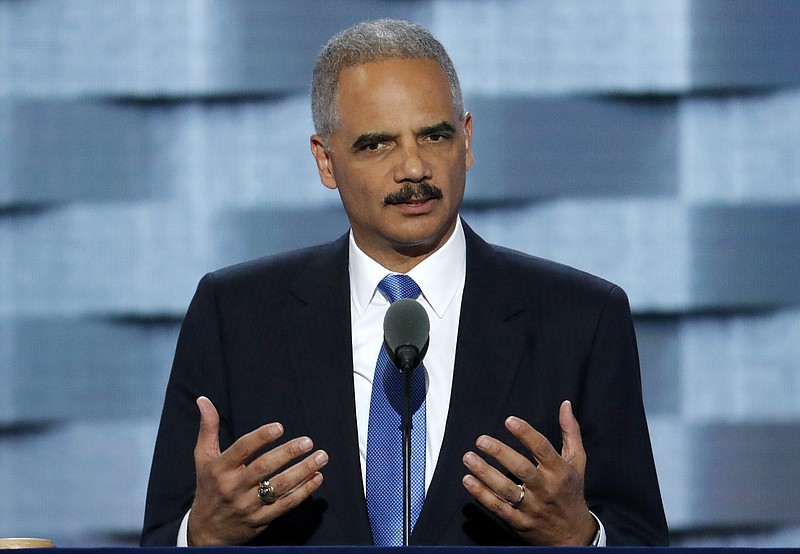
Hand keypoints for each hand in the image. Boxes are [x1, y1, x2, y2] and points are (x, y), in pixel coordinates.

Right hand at [187, 396, 328, 545]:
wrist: (206, 532)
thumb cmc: (208, 487)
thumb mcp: (203, 458)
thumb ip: (208, 428)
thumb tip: (204, 400)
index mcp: (220, 469)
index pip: (242, 450)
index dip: (260, 438)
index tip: (279, 427)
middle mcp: (233, 487)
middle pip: (264, 467)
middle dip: (288, 453)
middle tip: (308, 441)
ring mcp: (248, 505)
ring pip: (279, 486)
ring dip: (303, 471)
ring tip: (321, 457)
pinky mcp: (261, 520)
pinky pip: (285, 504)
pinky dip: (303, 491)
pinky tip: (317, 477)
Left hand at [462, 400, 596, 545]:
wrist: (574, 535)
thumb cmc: (572, 492)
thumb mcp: (577, 462)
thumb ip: (570, 432)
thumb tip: (565, 404)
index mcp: (560, 471)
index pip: (542, 449)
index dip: (526, 433)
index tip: (509, 420)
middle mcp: (546, 488)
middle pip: (521, 469)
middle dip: (500, 453)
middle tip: (481, 440)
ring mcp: (532, 507)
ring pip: (505, 489)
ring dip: (485, 473)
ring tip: (469, 458)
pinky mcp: (519, 521)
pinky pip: (498, 507)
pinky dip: (481, 494)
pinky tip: (468, 480)